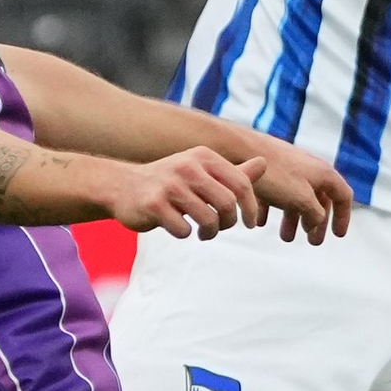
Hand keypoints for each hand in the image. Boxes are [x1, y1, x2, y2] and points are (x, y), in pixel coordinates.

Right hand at [109, 147, 265, 239]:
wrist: (124, 186)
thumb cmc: (171, 182)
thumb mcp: (203, 171)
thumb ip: (234, 171)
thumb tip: (265, 162)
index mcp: (204, 156)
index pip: (242, 184)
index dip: (251, 209)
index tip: (251, 224)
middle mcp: (188, 166)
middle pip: (228, 204)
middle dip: (229, 223)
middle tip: (220, 227)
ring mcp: (170, 184)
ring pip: (208, 219)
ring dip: (209, 232)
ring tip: (203, 231)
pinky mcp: (153, 204)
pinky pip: (183, 229)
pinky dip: (184, 233)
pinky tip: (177, 227)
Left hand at [248, 134, 352, 244]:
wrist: (240, 150)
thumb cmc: (275, 175)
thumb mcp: (302, 200)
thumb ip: (315, 214)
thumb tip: (317, 220)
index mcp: (323, 172)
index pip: (343, 195)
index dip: (343, 217)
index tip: (337, 236)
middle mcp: (309, 167)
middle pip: (319, 198)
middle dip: (316, 222)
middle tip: (312, 242)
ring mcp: (288, 167)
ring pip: (296, 196)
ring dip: (293, 218)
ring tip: (285, 237)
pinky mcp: (269, 169)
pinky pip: (276, 192)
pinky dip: (273, 208)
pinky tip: (261, 222)